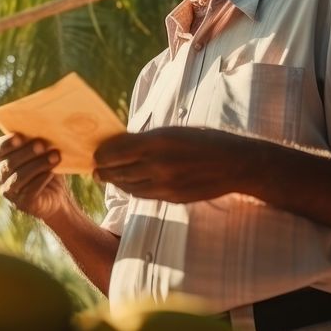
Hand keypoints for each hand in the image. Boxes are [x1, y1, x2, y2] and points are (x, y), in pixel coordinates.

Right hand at [0, 133, 70, 219]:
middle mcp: (0, 175)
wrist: (56, 195)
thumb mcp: (40, 151)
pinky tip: (51, 172)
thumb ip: (36, 139)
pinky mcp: (21, 204)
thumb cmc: (46, 165)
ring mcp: (9, 191)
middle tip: (42, 145)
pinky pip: (29, 191)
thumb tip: (47, 126)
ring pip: (19, 177)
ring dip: (38, 165)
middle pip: (9, 163)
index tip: (20, 137)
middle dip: (26, 152)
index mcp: (1, 158)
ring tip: (55, 157)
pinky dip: (41, 180)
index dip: (6, 143)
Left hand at [93, 127, 251, 202]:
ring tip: (107, 176)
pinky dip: (131, 190)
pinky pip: (143, 196)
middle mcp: (157, 165)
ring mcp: (164, 185)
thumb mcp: (173, 132)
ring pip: (127, 186)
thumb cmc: (205, 140)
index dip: (102, 154)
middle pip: (117, 171)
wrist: (235, 164)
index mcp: (156, 142)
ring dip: (115, 181)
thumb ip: (146, 139)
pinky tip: (127, 184)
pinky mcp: (171, 198)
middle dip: (103, 170)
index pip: (114, 152)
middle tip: (95, 168)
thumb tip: (121, 144)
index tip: (97, 153)